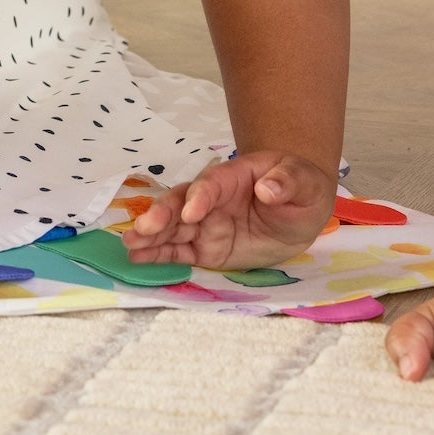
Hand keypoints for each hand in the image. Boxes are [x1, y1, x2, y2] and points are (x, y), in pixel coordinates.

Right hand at [123, 152, 335, 270]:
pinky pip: (178, 250)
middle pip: (180, 204)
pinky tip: (137, 256)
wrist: (299, 209)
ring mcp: (205, 224)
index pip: (210, 185)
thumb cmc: (301, 188)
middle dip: (162, 216)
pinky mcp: (205, 247)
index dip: (199, 198)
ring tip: (128, 243)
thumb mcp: (305, 181)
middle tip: (143, 228)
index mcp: (232, 178)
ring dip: (150, 235)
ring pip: (172, 228)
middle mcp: (210, 200)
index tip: (191, 214)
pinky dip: (157, 254)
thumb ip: (288, 181)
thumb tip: (268, 189)